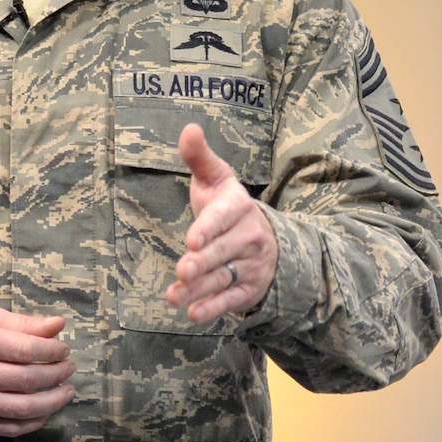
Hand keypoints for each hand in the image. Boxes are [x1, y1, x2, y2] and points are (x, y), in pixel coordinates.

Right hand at [0, 308, 75, 436]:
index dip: (53, 351)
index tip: (65, 350)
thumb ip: (20, 323)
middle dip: (57, 374)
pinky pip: (7, 428)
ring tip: (66, 391)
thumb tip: (59, 326)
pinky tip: (45, 411)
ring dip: (52, 401)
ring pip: (21, 409)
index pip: (25, 349)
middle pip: (26, 380)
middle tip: (69, 368)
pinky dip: (33, 422)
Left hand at [167, 123, 276, 322]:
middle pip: (222, 252)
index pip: (222, 218)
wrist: (265, 237)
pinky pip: (231, 300)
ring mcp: (250, 264)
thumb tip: (189, 128)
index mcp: (238, 207)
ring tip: (175, 296)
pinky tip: (193, 314)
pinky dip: (213, 308)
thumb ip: (199, 157)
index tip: (192, 239)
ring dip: (200, 290)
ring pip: (223, 278)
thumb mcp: (215, 178)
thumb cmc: (226, 204)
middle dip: (202, 262)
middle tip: (182, 270)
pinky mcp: (248, 288)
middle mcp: (249, 237)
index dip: (208, 229)